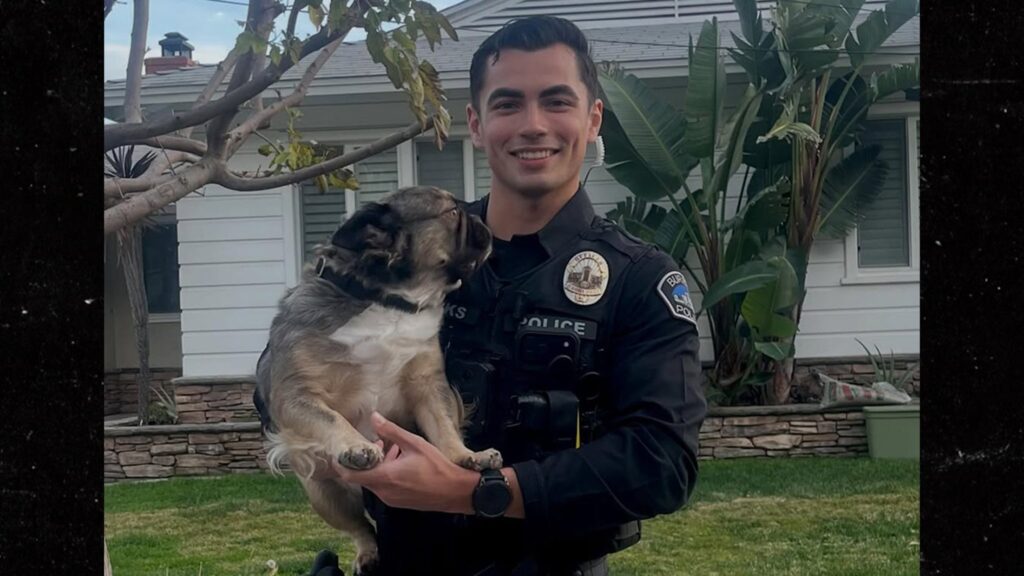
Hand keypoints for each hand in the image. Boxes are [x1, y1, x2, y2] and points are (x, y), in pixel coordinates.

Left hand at [331, 412, 478, 514]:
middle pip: (361, 477)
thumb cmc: (437, 467)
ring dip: (377, 466)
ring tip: (392, 448)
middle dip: (364, 460)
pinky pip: (383, 488)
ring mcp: (390, 499)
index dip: (342, 463)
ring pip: (373, 481)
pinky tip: (400, 461)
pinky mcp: (398, 502)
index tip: (344, 449)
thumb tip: (373, 417)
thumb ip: (391, 431)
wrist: (456, 492)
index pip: (350, 474)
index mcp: (385, 477)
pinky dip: (385, 474)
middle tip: (375, 443)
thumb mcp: (414, 443)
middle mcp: (383, 491)